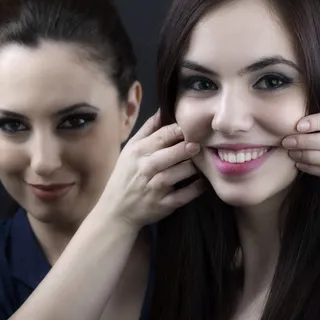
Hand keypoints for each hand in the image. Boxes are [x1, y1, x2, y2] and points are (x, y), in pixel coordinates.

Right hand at [96, 110, 203, 228]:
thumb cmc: (126, 175)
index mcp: (139, 152)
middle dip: (188, 147)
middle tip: (199, 144)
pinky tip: (203, 181)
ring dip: (193, 166)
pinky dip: (196, 188)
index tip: (193, 127)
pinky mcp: (164, 204)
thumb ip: (148, 130)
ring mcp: (155, 188)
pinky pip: (184, 195)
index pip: (162, 135)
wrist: (116, 210)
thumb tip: (163, 110)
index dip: (180, 130)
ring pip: (179, 173)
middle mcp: (146, 168)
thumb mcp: (130, 149)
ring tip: (203, 161)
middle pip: (172, 154)